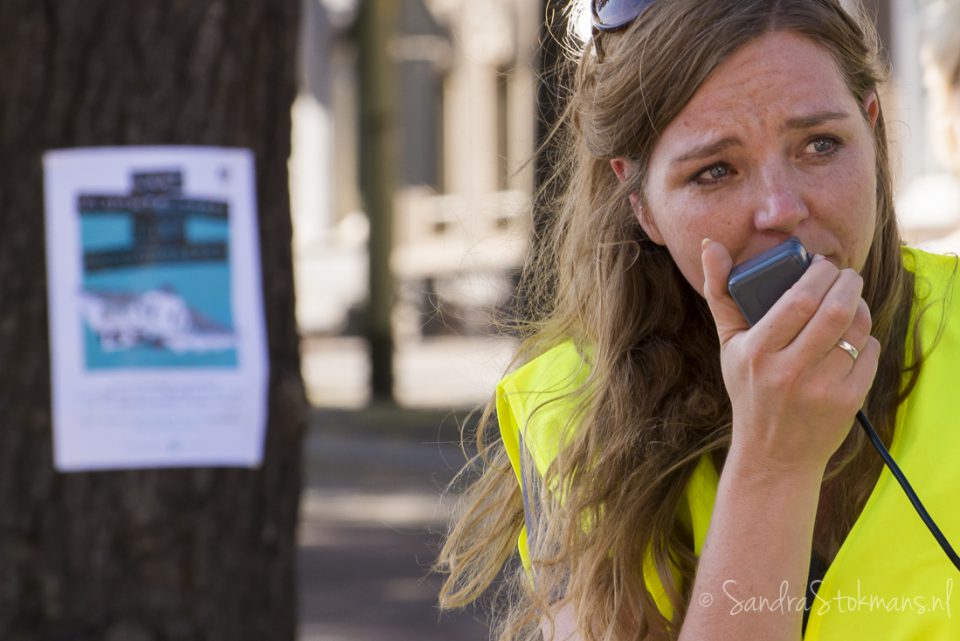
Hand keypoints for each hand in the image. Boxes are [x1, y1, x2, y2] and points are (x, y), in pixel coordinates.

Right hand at [700, 238, 880, 473]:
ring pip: (857, 330)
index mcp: (757, 352)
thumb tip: (709, 246)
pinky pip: (870, 354)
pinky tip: (852, 339)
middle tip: (846, 276)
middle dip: (848, 283)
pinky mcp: (847, 402)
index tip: (823, 265)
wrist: (773, 454)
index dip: (820, 274)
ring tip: (852, 302)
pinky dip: (867, 339)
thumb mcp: (729, 344)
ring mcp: (821, 389)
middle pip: (835, 311)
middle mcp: (788, 372)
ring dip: (861, 307)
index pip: (799, 300)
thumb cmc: (749, 389)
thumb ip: (720, 294)